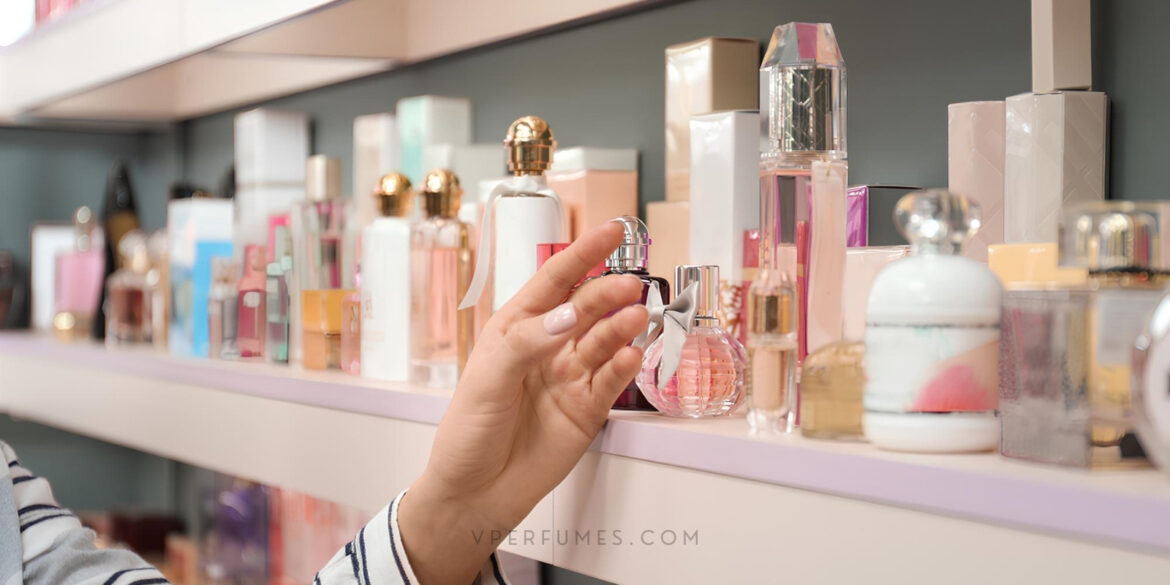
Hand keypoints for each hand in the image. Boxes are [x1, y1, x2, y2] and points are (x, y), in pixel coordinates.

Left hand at [398, 222, 648, 583]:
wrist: (475, 493)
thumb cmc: (468, 433)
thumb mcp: (487, 380)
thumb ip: (527, 344)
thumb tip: (567, 316)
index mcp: (517, 328)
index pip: (555, 281)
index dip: (584, 254)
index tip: (613, 230)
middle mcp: (548, 347)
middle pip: (586, 308)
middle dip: (608, 293)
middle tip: (630, 286)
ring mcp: (570, 378)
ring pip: (604, 341)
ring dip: (621, 327)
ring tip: (636, 317)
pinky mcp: (587, 410)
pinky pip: (611, 381)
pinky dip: (624, 366)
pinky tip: (633, 355)